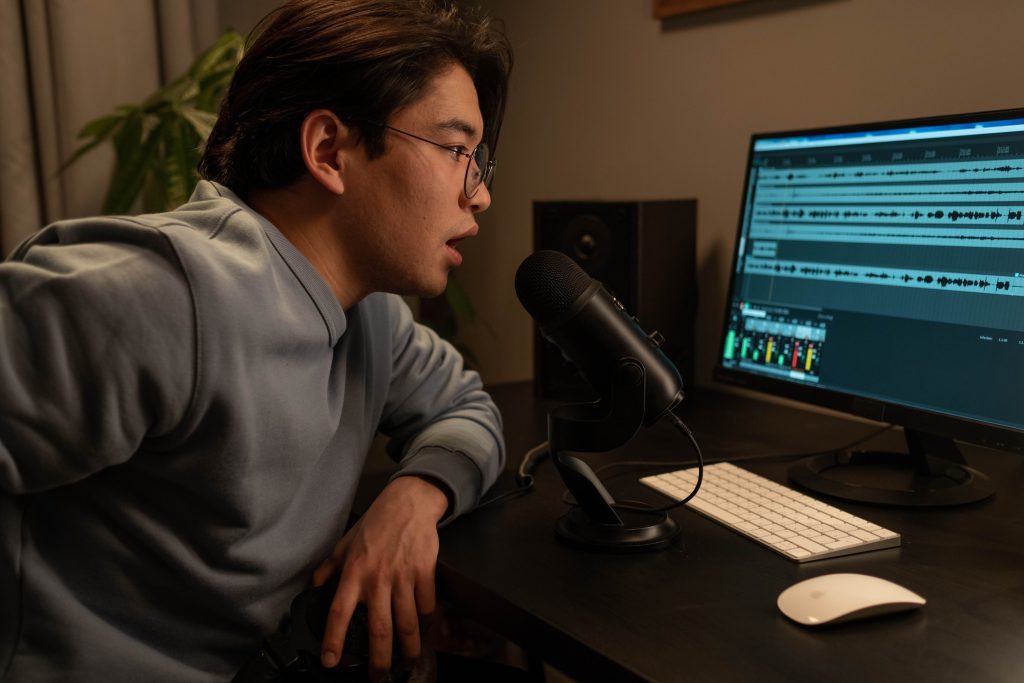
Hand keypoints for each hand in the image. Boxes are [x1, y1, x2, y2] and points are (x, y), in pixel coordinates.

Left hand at [312, 475, 448, 681]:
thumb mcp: (344, 544)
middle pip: (380, 629)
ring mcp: (404, 577)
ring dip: (409, 648)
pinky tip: (425, 630)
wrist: (408, 503)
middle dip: (379, 659)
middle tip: (378, 677)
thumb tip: (313, 587)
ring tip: (407, 661)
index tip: (331, 660)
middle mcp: (378, 579)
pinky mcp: (425, 572)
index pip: (339, 612)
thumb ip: (328, 568)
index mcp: (354, 573)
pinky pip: (427, 605)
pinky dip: (427, 621)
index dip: (333, 640)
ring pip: (407, 623)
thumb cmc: (375, 523)